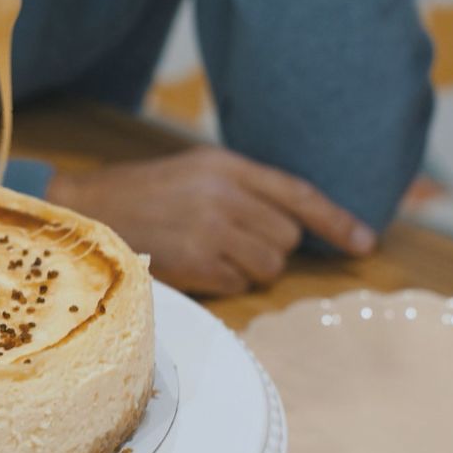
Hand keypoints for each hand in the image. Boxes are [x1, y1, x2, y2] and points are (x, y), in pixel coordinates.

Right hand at [45, 146, 376, 295]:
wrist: (88, 212)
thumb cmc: (145, 193)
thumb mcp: (196, 171)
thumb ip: (244, 187)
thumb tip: (294, 221)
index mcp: (227, 166)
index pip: (299, 194)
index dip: (336, 221)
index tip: (364, 242)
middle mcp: (225, 196)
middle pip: (287, 237)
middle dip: (269, 245)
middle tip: (232, 239)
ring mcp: (212, 231)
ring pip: (268, 266)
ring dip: (248, 267)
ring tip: (211, 251)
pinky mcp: (197, 263)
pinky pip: (239, 285)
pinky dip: (224, 282)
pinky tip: (195, 264)